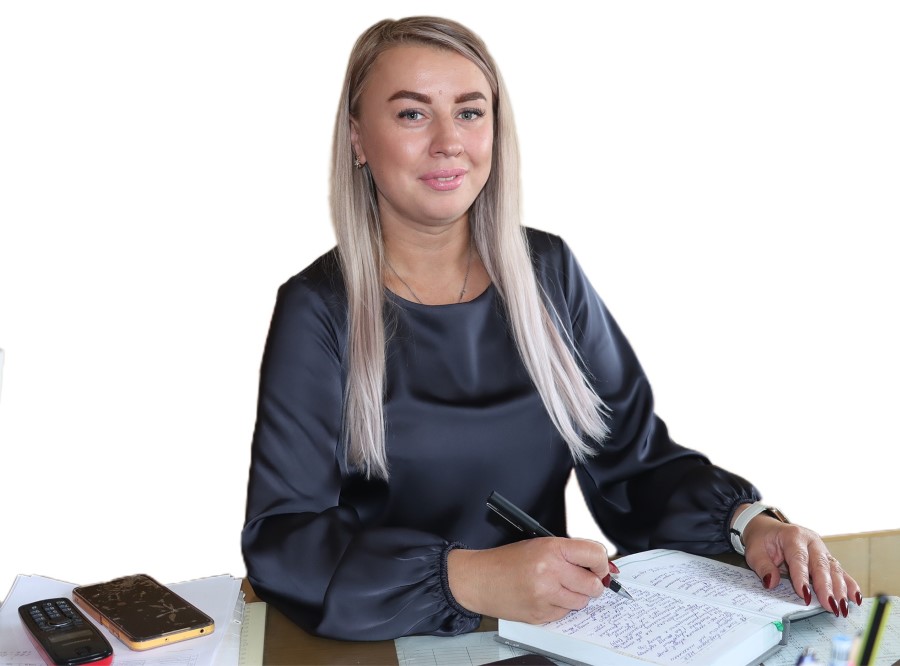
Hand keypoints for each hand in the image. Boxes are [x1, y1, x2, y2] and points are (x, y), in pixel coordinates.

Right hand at [447, 537, 614, 622]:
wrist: (479, 579)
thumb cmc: (506, 560)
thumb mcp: (539, 544)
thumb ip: (570, 552)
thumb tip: (601, 564)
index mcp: (551, 549)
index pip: (595, 555)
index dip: (602, 563)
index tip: (601, 567)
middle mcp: (550, 572)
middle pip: (593, 584)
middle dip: (593, 583)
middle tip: (584, 579)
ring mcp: (545, 596)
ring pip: (582, 602)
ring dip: (577, 596)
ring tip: (560, 587)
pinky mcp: (540, 614)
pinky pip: (565, 614)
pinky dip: (560, 607)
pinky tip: (546, 596)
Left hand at [736, 506, 861, 616]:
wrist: (767, 528)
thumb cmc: (762, 540)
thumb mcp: (754, 551)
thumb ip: (762, 566)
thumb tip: (771, 582)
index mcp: (793, 536)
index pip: (799, 559)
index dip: (802, 578)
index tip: (806, 595)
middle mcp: (811, 541)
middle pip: (821, 565)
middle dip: (827, 588)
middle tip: (830, 606)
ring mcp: (822, 548)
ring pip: (834, 569)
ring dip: (840, 589)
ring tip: (842, 607)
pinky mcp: (827, 557)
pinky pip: (840, 571)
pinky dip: (849, 585)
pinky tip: (855, 598)